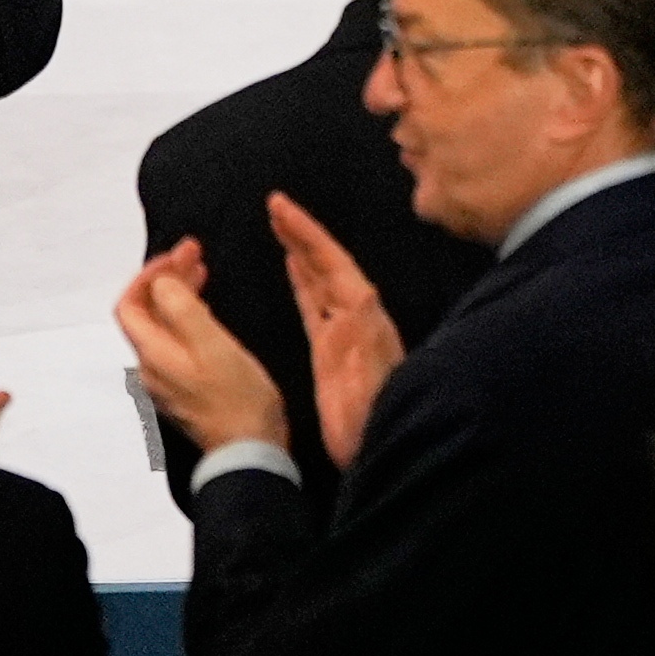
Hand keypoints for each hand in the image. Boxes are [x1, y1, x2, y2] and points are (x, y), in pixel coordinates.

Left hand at [113, 243, 296, 459]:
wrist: (249, 451)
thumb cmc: (236, 395)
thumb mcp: (213, 343)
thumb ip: (182, 308)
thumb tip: (161, 282)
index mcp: (152, 354)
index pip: (129, 304)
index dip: (148, 274)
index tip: (180, 254)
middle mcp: (151, 367)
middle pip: (145, 314)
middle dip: (166, 278)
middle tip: (196, 253)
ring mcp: (166, 381)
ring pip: (161, 327)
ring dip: (177, 295)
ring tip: (203, 271)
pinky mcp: (185, 389)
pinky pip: (175, 342)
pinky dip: (187, 317)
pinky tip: (207, 310)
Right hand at [273, 195, 410, 471]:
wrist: (379, 450)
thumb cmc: (375, 420)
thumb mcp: (374, 377)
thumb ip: (368, 337)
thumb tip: (362, 299)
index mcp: (363, 315)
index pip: (332, 261)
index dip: (307, 232)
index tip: (280, 207)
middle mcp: (356, 316)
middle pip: (326, 263)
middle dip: (301, 233)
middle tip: (275, 205)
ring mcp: (344, 331)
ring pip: (320, 279)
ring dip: (301, 251)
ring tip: (280, 224)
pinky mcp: (332, 350)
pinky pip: (315, 304)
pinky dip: (303, 282)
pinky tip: (293, 267)